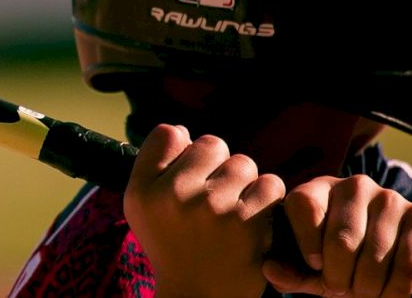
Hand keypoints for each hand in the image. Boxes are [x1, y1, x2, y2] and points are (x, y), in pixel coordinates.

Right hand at [124, 124, 286, 296]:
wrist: (199, 297)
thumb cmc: (173, 246)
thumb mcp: (141, 207)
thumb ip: (153, 164)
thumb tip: (183, 131)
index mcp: (143, 191)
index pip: (169, 134)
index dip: (184, 154)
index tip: (186, 180)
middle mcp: (174, 195)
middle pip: (212, 145)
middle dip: (217, 168)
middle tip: (211, 204)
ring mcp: (213, 207)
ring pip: (244, 164)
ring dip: (244, 185)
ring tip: (231, 216)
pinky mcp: (248, 222)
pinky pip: (270, 184)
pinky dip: (266, 201)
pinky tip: (252, 223)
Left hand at [264, 175, 411, 297]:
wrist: (401, 268)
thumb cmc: (346, 266)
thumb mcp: (315, 272)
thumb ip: (291, 272)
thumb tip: (268, 269)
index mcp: (320, 191)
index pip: (304, 203)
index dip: (307, 242)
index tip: (315, 266)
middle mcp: (355, 186)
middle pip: (341, 239)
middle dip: (341, 278)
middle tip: (345, 288)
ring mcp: (391, 198)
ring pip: (374, 255)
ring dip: (369, 288)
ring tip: (366, 291)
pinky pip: (406, 263)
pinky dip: (396, 290)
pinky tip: (391, 293)